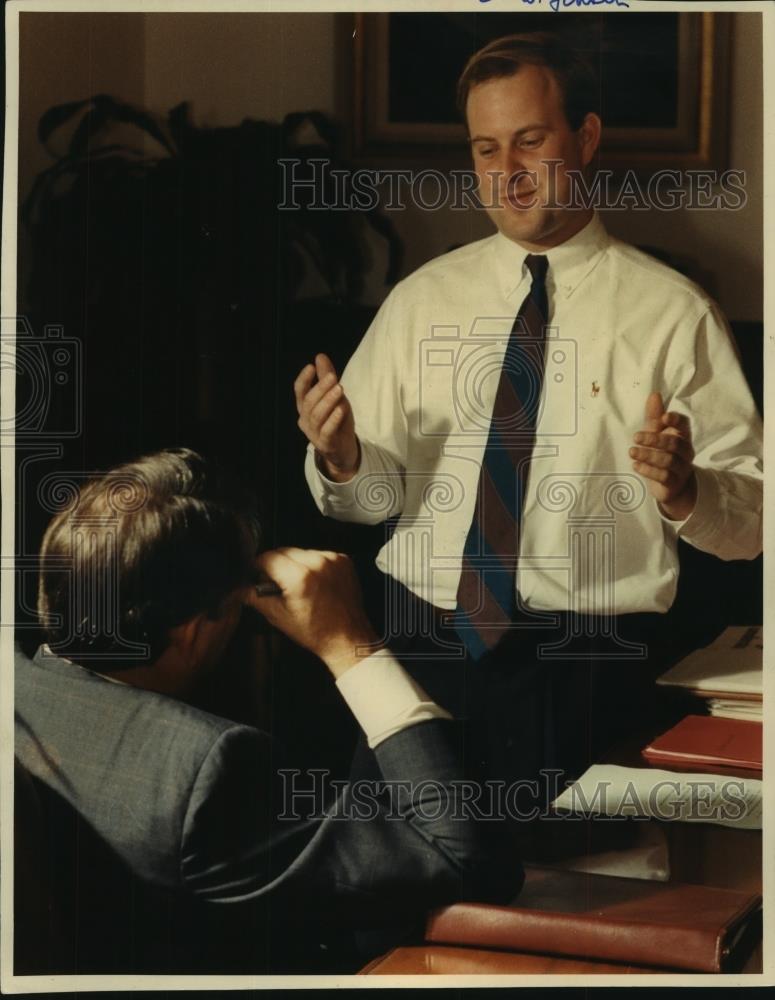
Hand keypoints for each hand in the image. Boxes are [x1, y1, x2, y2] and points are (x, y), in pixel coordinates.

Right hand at [248, 548, 377, 676]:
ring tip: (299, 586)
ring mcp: (333, 559)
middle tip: (279, 586)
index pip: (267, 557)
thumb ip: (255, 597)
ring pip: (301, 551)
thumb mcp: (278, 616)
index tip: (257, 575)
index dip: (258, 567)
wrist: (347, 637)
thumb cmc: (316, 632)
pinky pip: (319, 554)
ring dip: (295, 564)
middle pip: (284, 551)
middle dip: (277, 566)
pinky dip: (313, 564)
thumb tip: (238, 589)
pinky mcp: (343, 559)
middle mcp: (318, 563)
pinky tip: (314, 582)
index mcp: (299, 576)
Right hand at [294, 354, 358, 482]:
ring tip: (339, 389)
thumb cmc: (337, 420)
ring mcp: (313, 433)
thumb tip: (320, 356)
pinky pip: (327, 431)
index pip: (299, 391)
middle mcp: (305, 420)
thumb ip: (326, 377)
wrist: (344, 449)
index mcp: (304, 407)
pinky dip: (334, 419)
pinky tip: (341, 409)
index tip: (311, 367)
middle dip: (320, 388)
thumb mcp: (334, 396)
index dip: (304, 379)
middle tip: (333, 376)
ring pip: (317, 415)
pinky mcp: (325, 444)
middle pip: (309, 402)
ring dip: (328, 401)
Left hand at [630, 391, 696, 519]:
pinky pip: (663, 476)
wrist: (673, 486)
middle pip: (675, 443)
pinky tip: (635, 465)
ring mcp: (681, 468)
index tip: (663, 417)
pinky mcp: (673, 483)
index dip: (676, 420)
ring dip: (648, 455)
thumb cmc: (663, 453)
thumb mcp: (656, 434)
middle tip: (636, 437)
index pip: (684, 425)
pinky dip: (648, 470)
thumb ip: (654, 417)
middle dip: (655, 439)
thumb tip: (654, 394)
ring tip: (632, 451)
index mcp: (682, 436)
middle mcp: (685, 452)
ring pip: (669, 460)